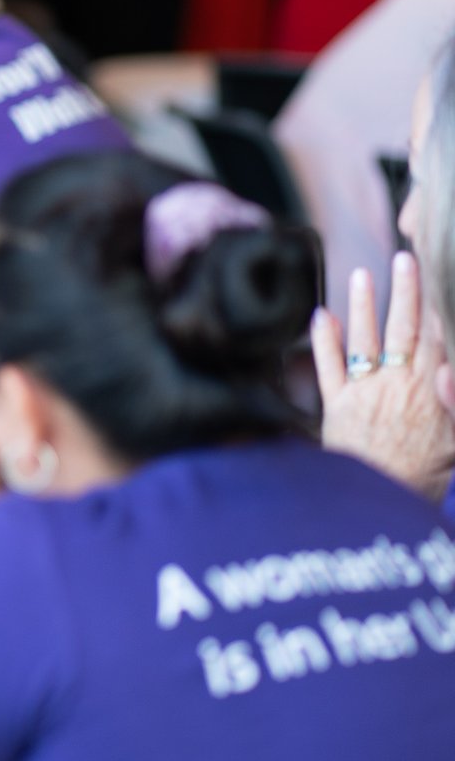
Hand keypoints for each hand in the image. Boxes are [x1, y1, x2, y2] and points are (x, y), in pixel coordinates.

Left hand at [314, 254, 454, 500]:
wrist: (375, 501)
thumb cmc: (422, 475)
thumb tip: (449, 368)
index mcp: (429, 390)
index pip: (434, 338)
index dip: (435, 307)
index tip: (436, 277)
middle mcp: (395, 383)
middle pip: (402, 329)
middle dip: (405, 291)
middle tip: (406, 258)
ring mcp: (363, 391)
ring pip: (364, 340)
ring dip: (362, 305)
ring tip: (360, 274)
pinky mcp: (335, 404)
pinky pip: (327, 366)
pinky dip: (323, 340)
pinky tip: (319, 315)